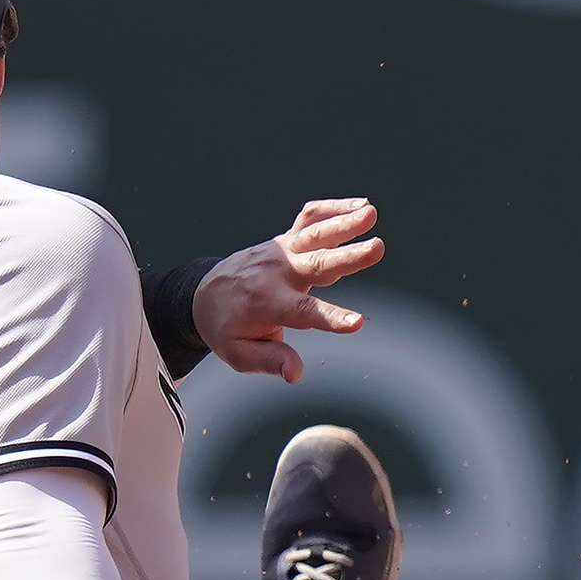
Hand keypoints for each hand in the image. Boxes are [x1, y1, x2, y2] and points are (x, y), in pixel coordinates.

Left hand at [193, 196, 383, 379]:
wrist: (203, 294)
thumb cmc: (226, 328)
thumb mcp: (239, 354)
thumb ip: (269, 361)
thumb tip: (295, 374)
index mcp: (267, 304)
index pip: (303, 313)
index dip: (331, 318)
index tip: (357, 323)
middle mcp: (277, 273)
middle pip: (317, 264)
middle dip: (348, 257)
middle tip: (377, 247)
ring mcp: (281, 251)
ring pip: (315, 234)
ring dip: (344, 223)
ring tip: (370, 212)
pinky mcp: (285, 239)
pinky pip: (309, 219)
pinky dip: (332, 208)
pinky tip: (360, 205)